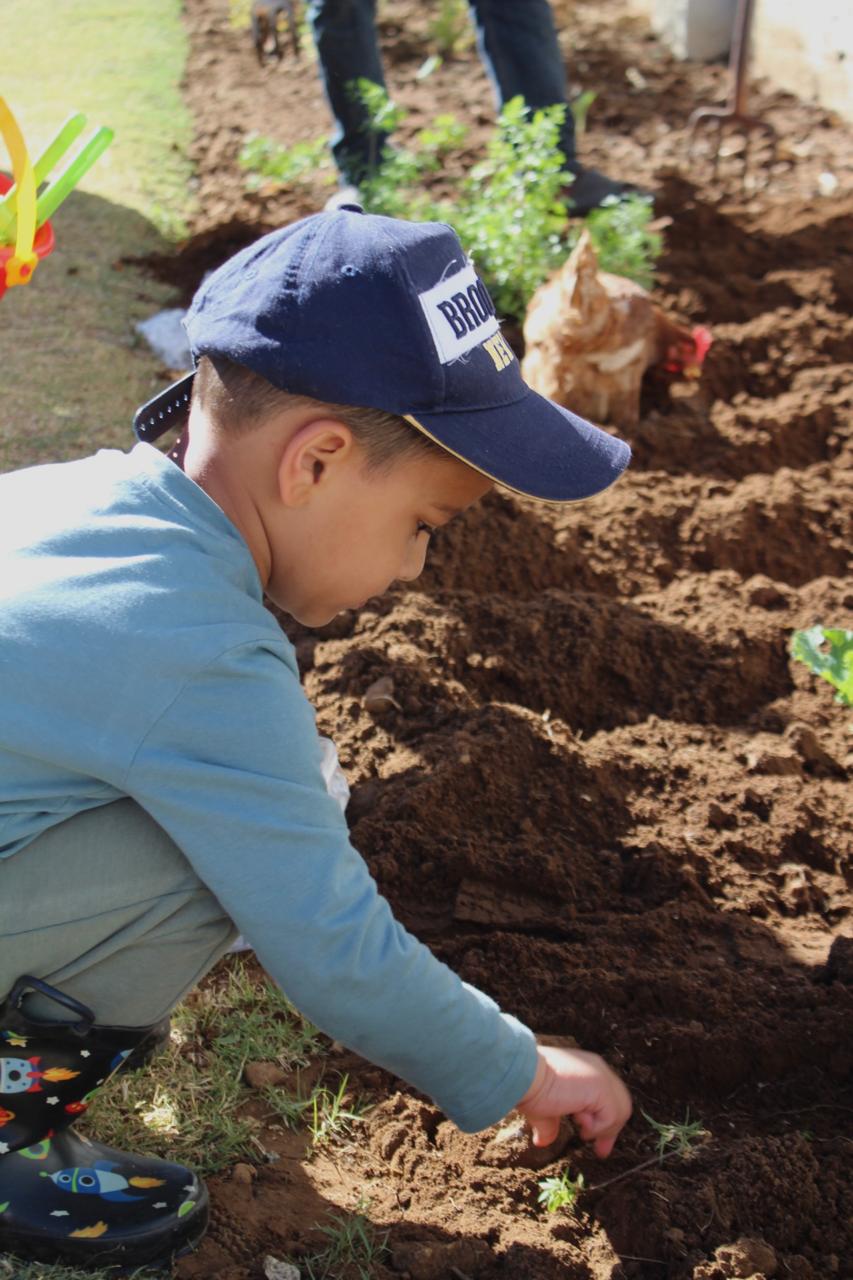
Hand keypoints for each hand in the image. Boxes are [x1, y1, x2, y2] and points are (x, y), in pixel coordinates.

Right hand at [516, 1044, 631, 1155]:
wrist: (525, 1075)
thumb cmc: (530, 1088)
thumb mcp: (544, 1109)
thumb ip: (550, 1125)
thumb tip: (541, 1142)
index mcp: (586, 1069)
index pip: (606, 1098)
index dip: (604, 1122)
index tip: (596, 1143)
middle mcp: (597, 1069)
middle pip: (619, 1104)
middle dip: (610, 1130)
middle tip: (600, 1151)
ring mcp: (602, 1076)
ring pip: (619, 1111)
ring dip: (601, 1128)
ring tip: (581, 1129)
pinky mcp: (602, 1088)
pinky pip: (611, 1117)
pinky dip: (597, 1127)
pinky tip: (579, 1122)